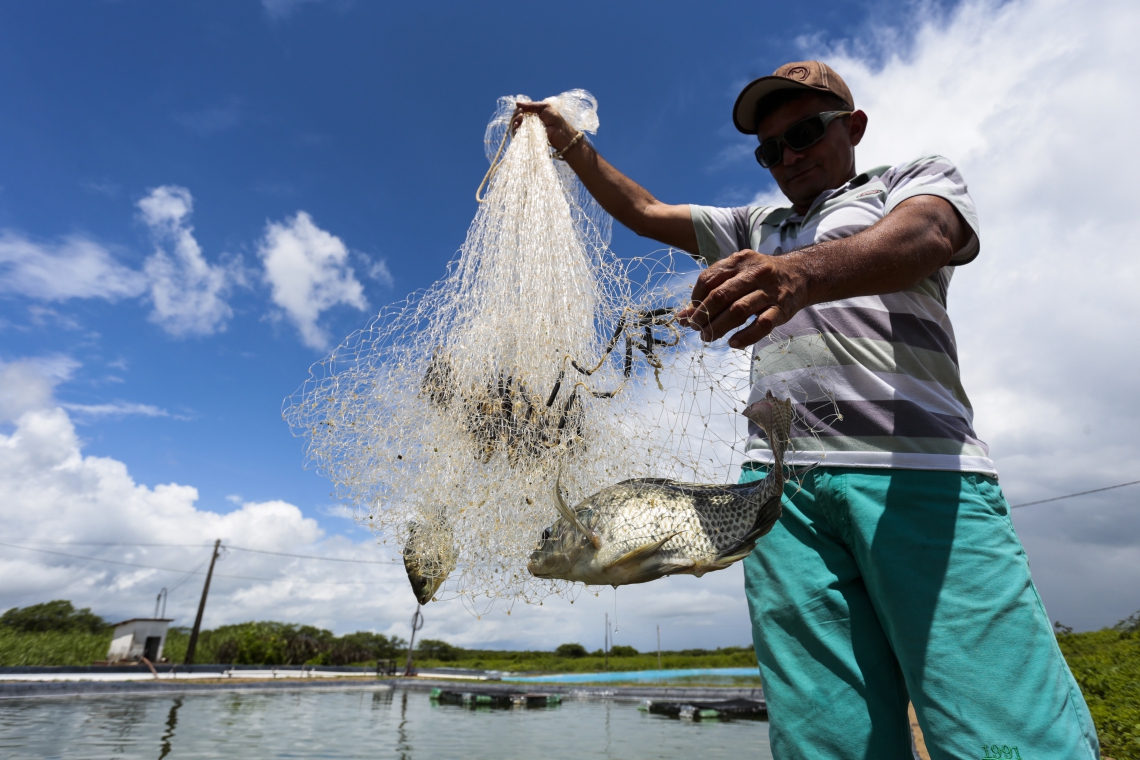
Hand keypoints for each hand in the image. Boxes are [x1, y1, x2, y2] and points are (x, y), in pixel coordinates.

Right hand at [512, 101, 579, 153]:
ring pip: (515, 125)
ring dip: (515, 121)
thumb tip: (517, 103)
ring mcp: (527, 131)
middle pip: (516, 118)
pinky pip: (517, 134)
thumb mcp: (544, 107)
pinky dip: (515, 129)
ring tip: (520, 118)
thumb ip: (531, 105)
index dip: (518, 110)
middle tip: (521, 114)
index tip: (521, 109)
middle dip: (516, 115)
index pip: (520, 111)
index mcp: (532, 114)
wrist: (560, 133)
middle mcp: (528, 122)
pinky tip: (516, 125)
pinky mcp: (527, 138)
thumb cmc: (555, 119)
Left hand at [676, 249, 809, 347]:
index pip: (708, 279)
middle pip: (721, 295)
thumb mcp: (736, 275)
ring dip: (718, 327)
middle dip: (703, 314)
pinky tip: (732, 343)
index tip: (692, 311)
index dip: (695, 298)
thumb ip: (710, 291)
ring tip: (707, 337)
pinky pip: (761, 326)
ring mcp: (769, 292)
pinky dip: (745, 337)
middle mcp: (755, 273)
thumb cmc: (759, 277)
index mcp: (739, 261)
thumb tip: (681, 316)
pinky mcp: (781, 310)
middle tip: (696, 328)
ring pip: (738, 311)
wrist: (800, 275)